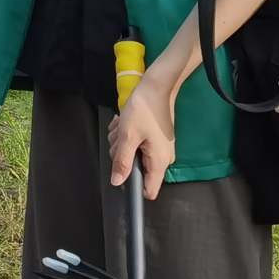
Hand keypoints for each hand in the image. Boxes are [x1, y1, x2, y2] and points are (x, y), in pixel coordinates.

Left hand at [109, 76, 178, 201]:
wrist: (156, 88)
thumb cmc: (144, 110)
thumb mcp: (128, 136)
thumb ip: (122, 161)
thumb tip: (117, 182)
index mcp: (159, 162)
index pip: (149, 190)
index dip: (133, 187)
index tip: (120, 173)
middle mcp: (161, 158)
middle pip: (134, 169)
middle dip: (122, 153)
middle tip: (121, 137)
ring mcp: (156, 148)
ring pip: (130, 154)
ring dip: (121, 140)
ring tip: (124, 125)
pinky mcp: (152, 139)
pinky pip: (133, 142)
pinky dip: (125, 133)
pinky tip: (125, 121)